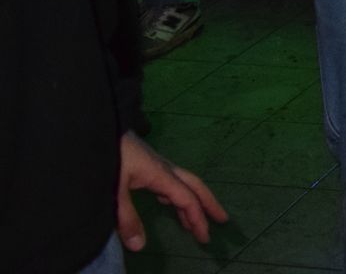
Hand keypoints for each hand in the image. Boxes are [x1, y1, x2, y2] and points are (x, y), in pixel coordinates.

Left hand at [116, 132, 226, 249]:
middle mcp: (163, 168)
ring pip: (183, 182)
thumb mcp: (113, 191)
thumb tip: (140, 245)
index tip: (204, 236)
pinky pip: (170, 181)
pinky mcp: (146, 163)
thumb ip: (126, 218)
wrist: (95, 129)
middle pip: (194, 185)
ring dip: (192, 200)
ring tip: (195, 220)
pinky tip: (169, 202)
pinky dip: (177, 195)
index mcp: (160, 174)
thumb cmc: (108, 155)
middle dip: (208, 203)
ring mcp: (155, 164)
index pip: (185, 198)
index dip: (196, 218)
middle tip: (222, 219)